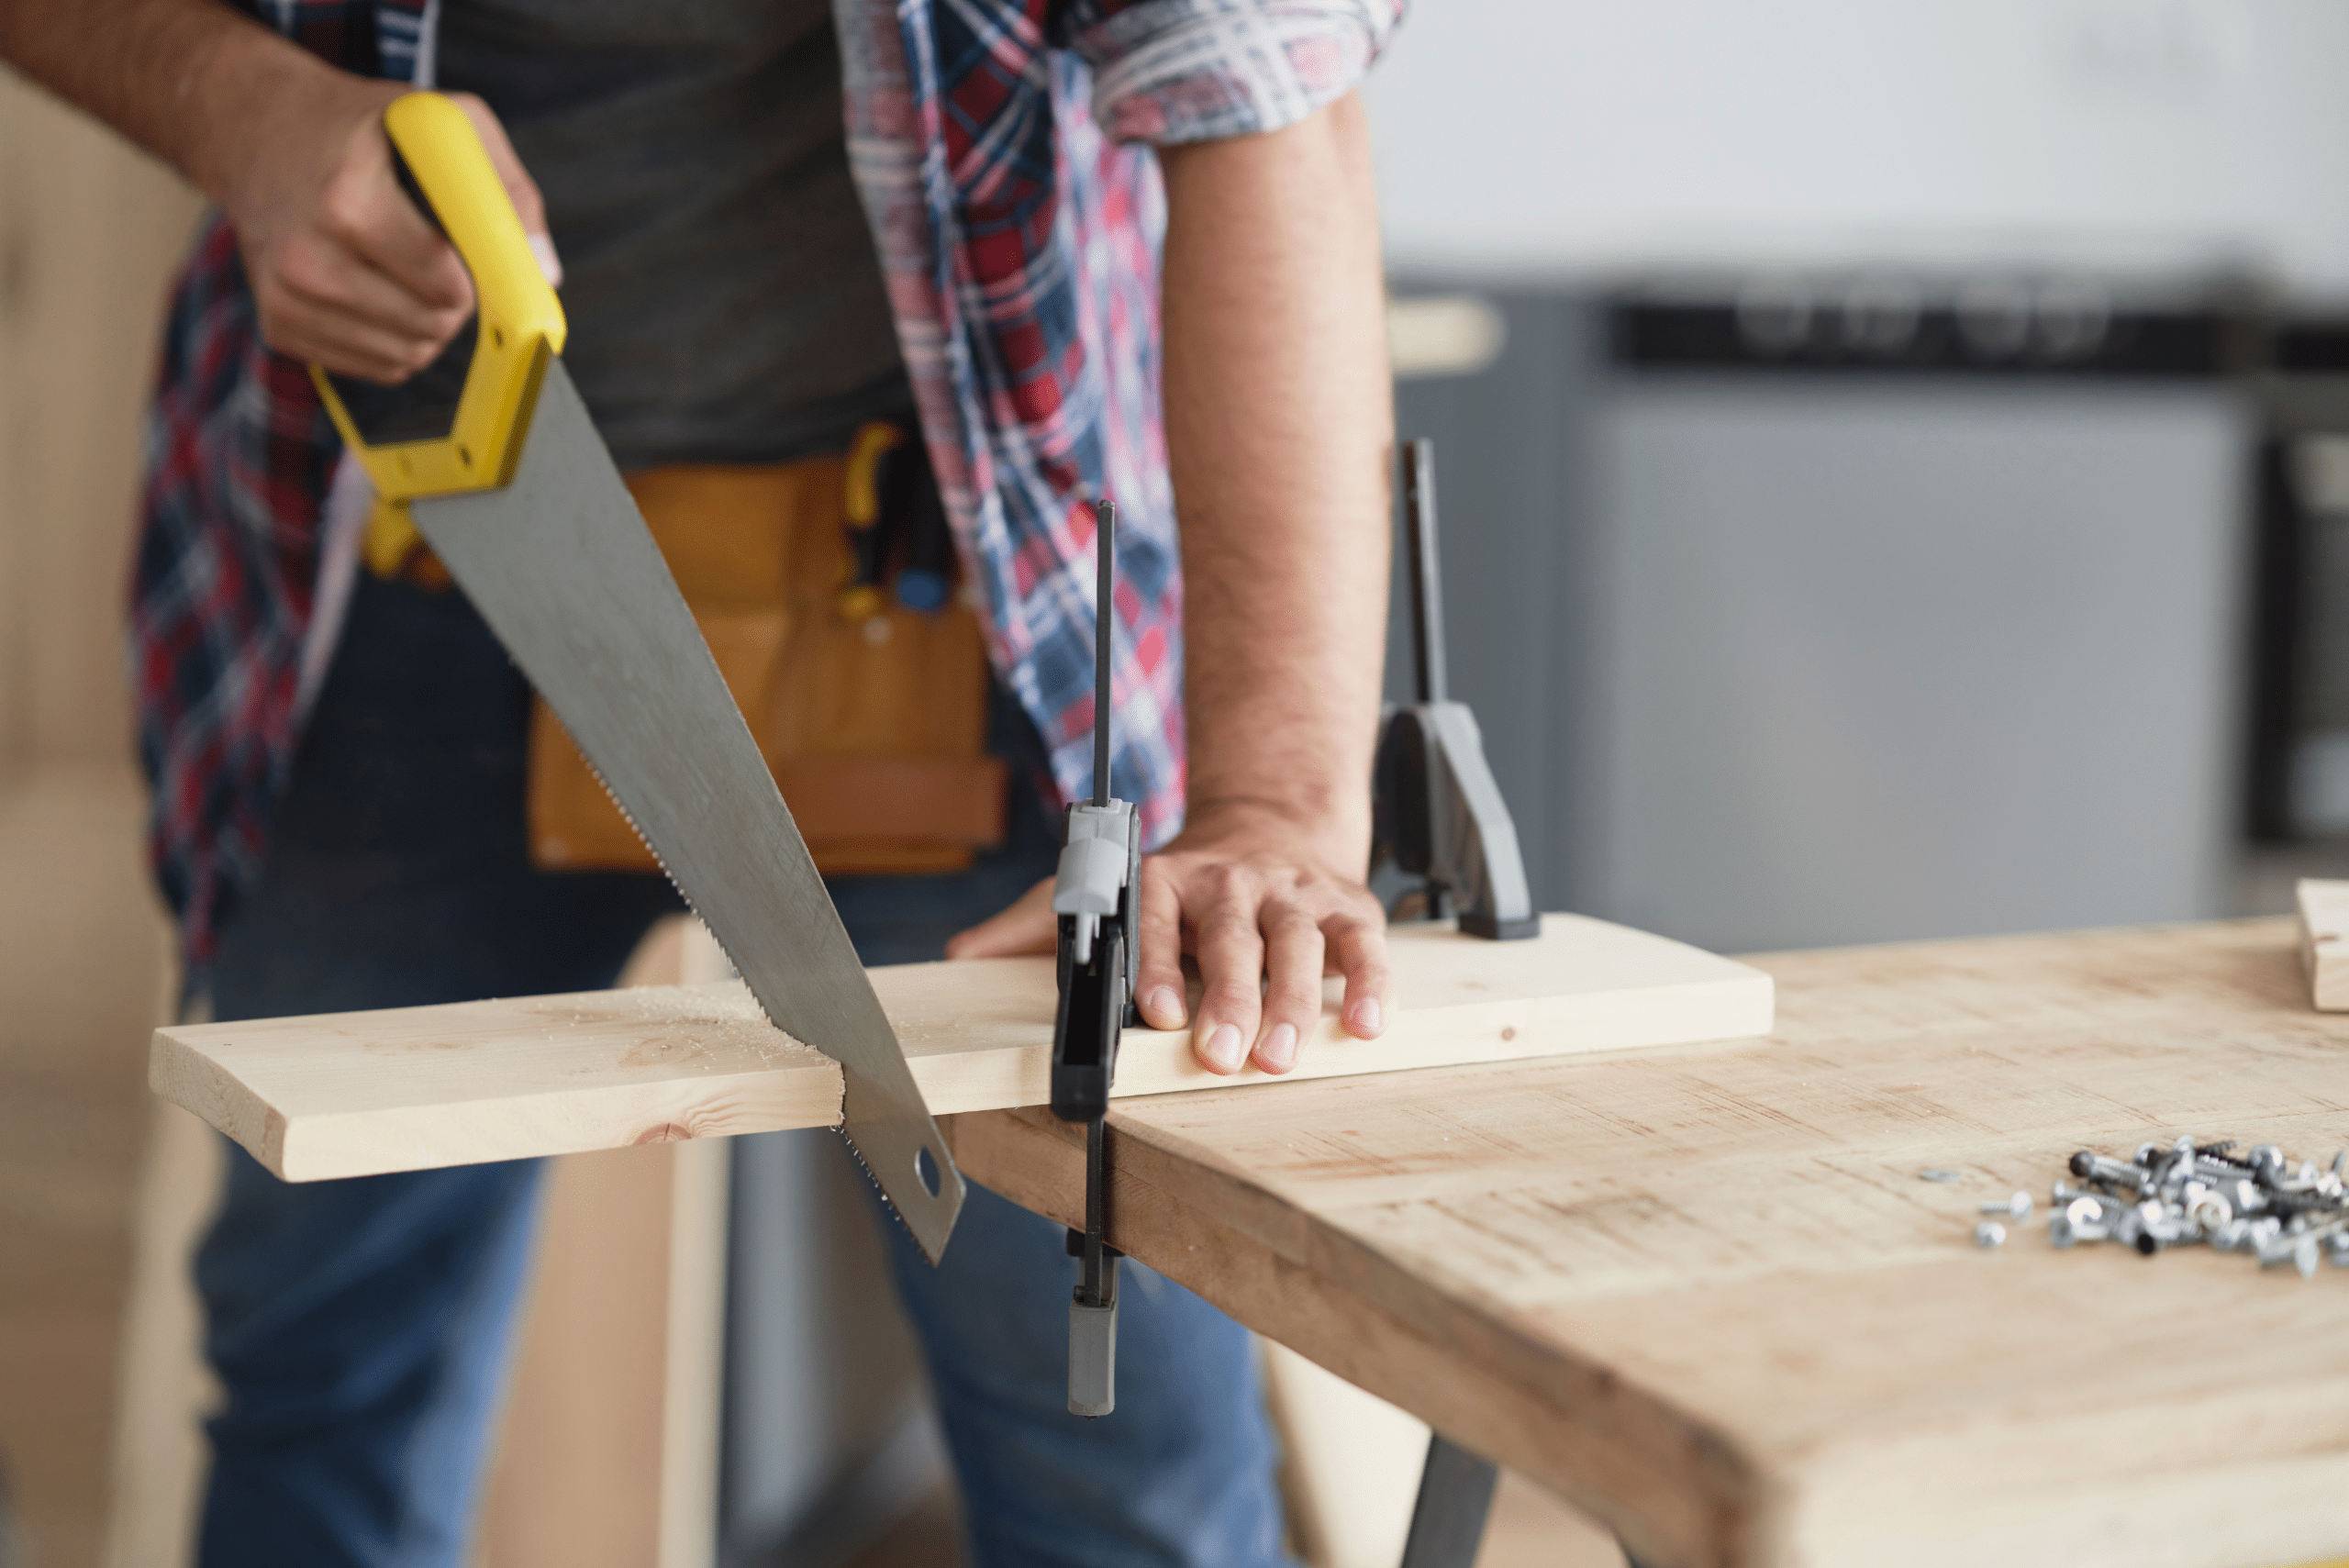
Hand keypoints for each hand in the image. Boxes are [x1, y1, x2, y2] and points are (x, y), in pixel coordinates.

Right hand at [217, 81, 552, 383]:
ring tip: (410, 269)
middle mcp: (306, 257)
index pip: (446, 284)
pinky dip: (397, 340)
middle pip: (433, 324)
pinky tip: (378, 290)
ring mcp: (286, 299)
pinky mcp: (281, 329)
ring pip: (410, 355)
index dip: (477, 275)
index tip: (476, 256)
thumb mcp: (442, 125)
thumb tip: (544, 271)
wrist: (257, 132)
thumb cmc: (364, 128)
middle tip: (442, 258)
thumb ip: (505, 189)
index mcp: (346, 202)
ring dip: (430, 324)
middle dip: (458, 301)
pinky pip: (378, 367)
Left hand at [947, 801, 1391, 1075]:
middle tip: (1224, 1057)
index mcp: (1167, 879)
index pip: (1160, 920)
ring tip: (1284, 1055)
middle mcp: (1232, 883)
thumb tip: (961, 954)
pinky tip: (1366, 1024)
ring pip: (1297, 945)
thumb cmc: (1186, 883)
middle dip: (1230, 999)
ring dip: (1293, 1002)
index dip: (1161, 966)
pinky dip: (1370, 984)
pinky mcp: (1346, 910)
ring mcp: (1291, 896)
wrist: (1273, 825)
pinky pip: (1362, 946)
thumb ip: (1034, 923)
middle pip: (1232, 939)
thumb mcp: (1108, 890)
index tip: (1159, 1014)